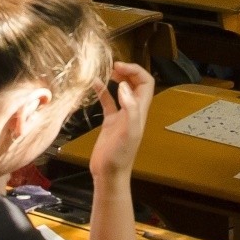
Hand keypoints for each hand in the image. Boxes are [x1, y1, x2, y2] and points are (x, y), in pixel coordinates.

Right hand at [89, 63, 153, 181]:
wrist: (109, 174)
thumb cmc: (120, 155)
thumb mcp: (128, 131)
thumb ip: (129, 108)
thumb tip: (124, 85)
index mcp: (140, 111)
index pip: (146, 83)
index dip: (136, 71)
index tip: (119, 66)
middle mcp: (133, 110)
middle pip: (136, 84)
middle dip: (127, 71)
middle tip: (112, 66)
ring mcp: (121, 115)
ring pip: (122, 90)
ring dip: (116, 78)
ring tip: (105, 70)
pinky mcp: (110, 122)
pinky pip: (108, 102)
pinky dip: (102, 91)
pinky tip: (94, 84)